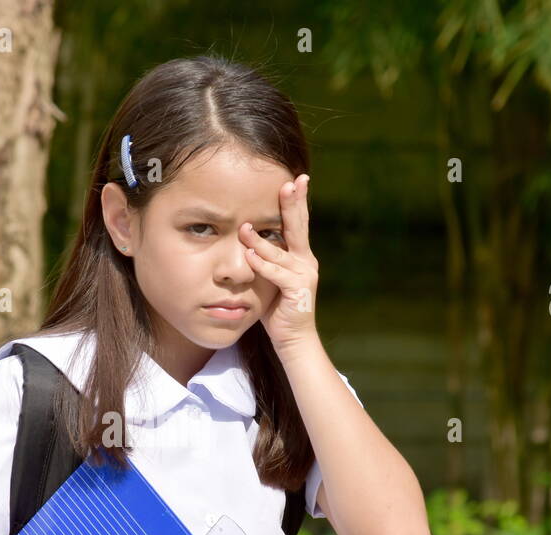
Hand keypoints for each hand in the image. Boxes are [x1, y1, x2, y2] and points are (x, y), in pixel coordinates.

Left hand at [239, 173, 318, 350]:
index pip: (297, 223)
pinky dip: (262, 265)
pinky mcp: (297, 290)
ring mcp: (304, 275)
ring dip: (260, 240)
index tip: (297, 179)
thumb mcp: (269, 279)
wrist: (293, 339)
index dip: (297, 201)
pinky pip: (276, 273)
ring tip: (244, 228)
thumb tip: (246, 240)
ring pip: (279, 251)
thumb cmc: (277, 309)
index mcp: (300, 256)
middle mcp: (305, 261)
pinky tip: (249, 256)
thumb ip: (264, 259)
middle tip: (290, 184)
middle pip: (298, 227)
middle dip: (293, 204)